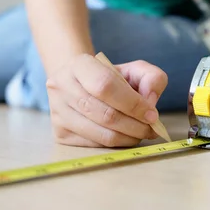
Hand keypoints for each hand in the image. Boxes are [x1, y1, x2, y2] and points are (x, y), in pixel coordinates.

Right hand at [46, 54, 167, 146]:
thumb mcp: (134, 70)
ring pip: (101, 135)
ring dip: (128, 138)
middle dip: (135, 126)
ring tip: (141, 134)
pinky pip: (95, 145)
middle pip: (105, 114)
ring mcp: (58, 112)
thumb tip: (150, 101)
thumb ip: (151, 78)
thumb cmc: (111, 78)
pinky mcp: (60, 133)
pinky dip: (115, 144)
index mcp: (79, 64)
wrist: (80, 86)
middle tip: (151, 129)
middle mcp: (61, 86)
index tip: (152, 114)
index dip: (133, 103)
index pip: (106, 86)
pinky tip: (124, 137)